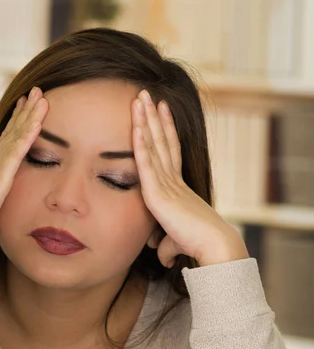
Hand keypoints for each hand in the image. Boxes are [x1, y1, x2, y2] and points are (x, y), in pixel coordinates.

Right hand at [0, 87, 48, 281]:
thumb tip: (4, 196)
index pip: (7, 141)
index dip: (18, 122)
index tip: (27, 105)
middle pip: (11, 132)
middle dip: (24, 110)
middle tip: (36, 91)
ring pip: (14, 137)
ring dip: (28, 116)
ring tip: (40, 97)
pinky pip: (15, 155)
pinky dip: (26, 137)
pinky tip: (37, 123)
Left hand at [131, 89, 247, 267]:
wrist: (213, 248)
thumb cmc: (197, 246)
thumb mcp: (175, 241)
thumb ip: (165, 243)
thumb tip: (160, 254)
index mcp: (178, 186)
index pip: (170, 150)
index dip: (164, 129)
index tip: (161, 109)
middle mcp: (173, 179)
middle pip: (161, 139)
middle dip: (153, 116)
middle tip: (146, 93)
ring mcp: (167, 183)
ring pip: (154, 144)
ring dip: (145, 120)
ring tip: (140, 97)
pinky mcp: (159, 192)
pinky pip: (147, 162)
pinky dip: (141, 143)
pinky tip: (136, 125)